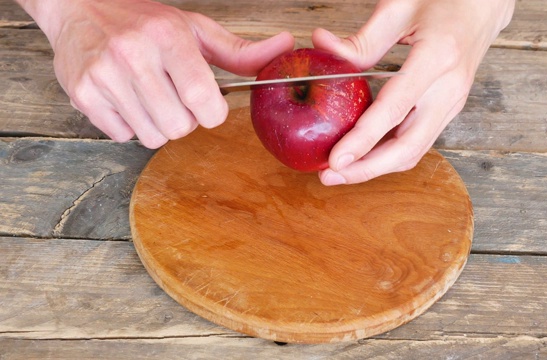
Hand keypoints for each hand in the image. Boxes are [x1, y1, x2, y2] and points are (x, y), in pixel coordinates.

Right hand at [21, 0, 293, 147]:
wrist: (78, 8)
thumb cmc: (144, 22)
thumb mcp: (194, 29)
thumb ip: (240, 50)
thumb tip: (285, 45)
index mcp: (168, 36)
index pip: (202, 99)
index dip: (212, 112)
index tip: (208, 104)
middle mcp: (133, 54)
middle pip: (180, 126)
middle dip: (185, 119)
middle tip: (174, 96)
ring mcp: (104, 75)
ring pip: (152, 137)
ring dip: (159, 125)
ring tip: (150, 97)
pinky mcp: (83, 94)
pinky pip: (123, 136)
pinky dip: (131, 125)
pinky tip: (127, 99)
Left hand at [312, 0, 514, 184]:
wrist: (484, 4)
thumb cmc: (444, 0)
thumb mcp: (399, 8)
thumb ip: (361, 37)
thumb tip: (322, 45)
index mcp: (437, 58)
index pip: (394, 110)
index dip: (363, 140)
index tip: (335, 160)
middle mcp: (449, 89)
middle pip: (407, 147)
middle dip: (366, 169)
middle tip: (329, 176)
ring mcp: (452, 103)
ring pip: (414, 151)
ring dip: (376, 168)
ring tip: (341, 172)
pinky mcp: (449, 109)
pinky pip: (418, 142)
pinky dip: (390, 156)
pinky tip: (364, 157)